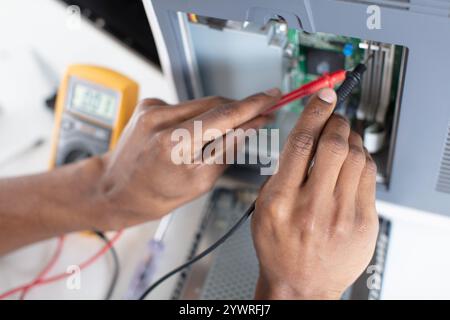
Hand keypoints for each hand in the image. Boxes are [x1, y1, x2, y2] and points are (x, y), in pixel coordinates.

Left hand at [94, 90, 280, 229]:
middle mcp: (160, 119)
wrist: (114, 189)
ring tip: (212, 142)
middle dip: (239, 111)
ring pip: (201, 104)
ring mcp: (152, 108)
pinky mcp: (148, 105)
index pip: (225, 115)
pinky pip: (185, 107)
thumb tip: (251, 127)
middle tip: (259, 118)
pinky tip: (190, 137)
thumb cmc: (152, 195)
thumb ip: (227, 150)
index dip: (254, 105)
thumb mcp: (199, 182)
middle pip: (215, 105)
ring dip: (217, 117)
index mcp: (174, 143)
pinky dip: (196, 118)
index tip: (272, 97)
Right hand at [252, 88, 378, 299]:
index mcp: (279, 201)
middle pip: (333, 145)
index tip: (324, 95)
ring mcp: (341, 216)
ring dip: (349, 138)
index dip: (314, 113)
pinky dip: (361, 159)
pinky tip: (352, 162)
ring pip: (354, 156)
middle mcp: (311, 207)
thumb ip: (282, 173)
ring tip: (342, 140)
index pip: (301, 144)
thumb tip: (307, 137)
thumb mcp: (262, 208)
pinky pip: (368, 176)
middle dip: (336, 122)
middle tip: (334, 118)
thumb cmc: (278, 248)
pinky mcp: (363, 223)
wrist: (300, 285)